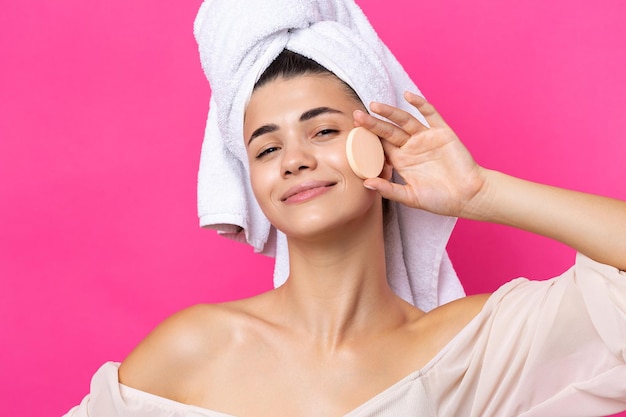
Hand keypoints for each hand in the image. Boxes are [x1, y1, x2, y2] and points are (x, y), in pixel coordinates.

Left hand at [353, 92, 485, 217]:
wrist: (468, 196)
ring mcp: (426, 138)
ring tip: (374, 105)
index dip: (367, 139)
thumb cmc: (440, 200)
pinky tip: (408, 96)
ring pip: (404, 120)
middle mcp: (411, 147)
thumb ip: (389, 190)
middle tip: (356, 115)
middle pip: (388, 131)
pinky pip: (430, 115)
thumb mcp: (411, 197)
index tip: (352, 134)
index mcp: (401, 161)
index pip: (380, 146)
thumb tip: (366, 184)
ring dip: (390, 112)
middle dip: (372, 123)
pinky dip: (421, 104)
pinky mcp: (442, 132)